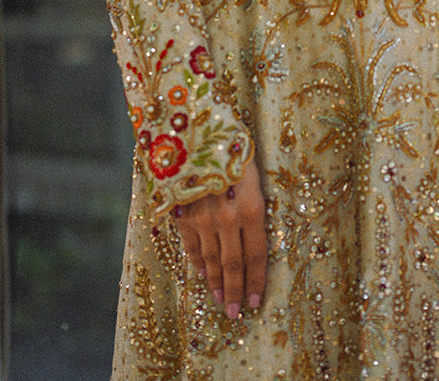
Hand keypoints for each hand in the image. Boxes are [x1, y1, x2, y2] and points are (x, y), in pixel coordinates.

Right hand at [172, 157, 266, 318]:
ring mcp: (202, 218)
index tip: (253, 302)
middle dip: (234, 291)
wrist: (194, 125)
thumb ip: (254, 204)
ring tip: (218, 300)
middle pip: (232, 264)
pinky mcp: (181, 213)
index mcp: (251, 207)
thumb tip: (255, 232)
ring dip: (215, 282)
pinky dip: (196, 262)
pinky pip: (191, 245)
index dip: (255, 281)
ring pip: (210, 259)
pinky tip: (201, 273)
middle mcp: (227, 218)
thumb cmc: (232, 143)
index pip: (256, 255)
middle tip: (234, 313)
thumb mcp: (252, 172)